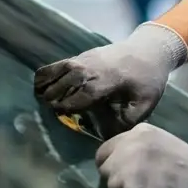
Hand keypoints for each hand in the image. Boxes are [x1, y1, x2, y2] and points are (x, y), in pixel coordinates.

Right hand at [33, 22, 187, 130]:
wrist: (149, 49)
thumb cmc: (148, 79)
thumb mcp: (145, 103)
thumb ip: (127, 121)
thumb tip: (108, 137)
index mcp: (108, 81)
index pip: (82, 94)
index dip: (69, 106)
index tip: (61, 115)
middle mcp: (92, 68)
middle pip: (65, 82)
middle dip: (54, 97)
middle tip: (48, 111)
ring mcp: (85, 59)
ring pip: (59, 71)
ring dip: (46, 85)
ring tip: (38, 99)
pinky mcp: (82, 56)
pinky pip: (58, 64)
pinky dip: (47, 73)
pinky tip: (39, 85)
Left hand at [96, 123, 187, 187]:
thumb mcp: (162, 145)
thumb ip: (138, 148)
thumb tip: (115, 163)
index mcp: (141, 131)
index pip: (105, 150)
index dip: (114, 165)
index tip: (128, 174)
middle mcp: (135, 143)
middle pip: (105, 168)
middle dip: (118, 179)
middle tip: (141, 185)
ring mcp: (135, 164)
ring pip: (112, 184)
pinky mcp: (139, 185)